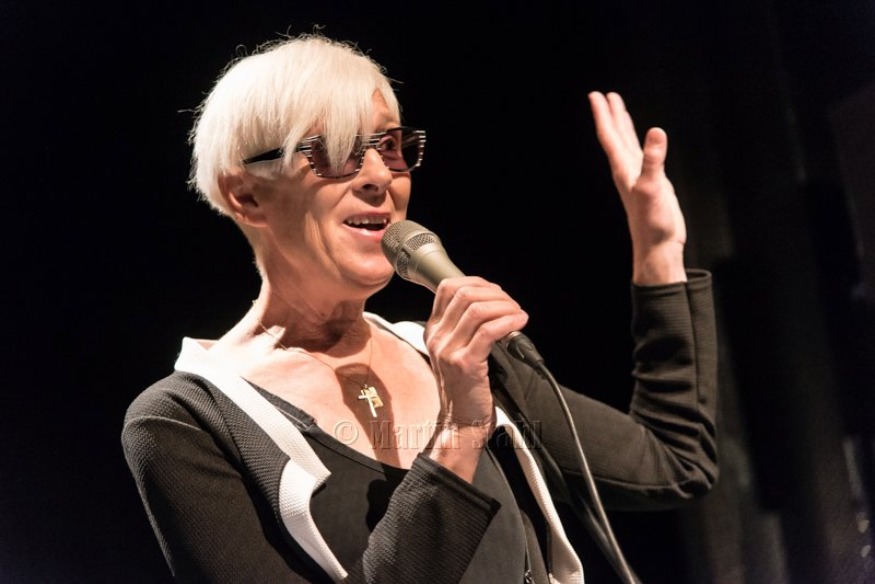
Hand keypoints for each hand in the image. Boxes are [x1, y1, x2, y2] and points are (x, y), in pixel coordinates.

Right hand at [425, 276, 528, 428]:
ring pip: (477, 309)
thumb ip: (467, 327)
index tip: (497, 293)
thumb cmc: (466, 387)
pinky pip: (488, 331)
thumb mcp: (457, 351)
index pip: (448, 288)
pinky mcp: (465, 364)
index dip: (477, 282)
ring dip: (504, 307)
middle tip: (512, 305)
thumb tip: (494, 301)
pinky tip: (519, 324)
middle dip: (495, 294)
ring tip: (518, 315)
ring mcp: (449, 350)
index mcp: (434, 330)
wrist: (462, 422)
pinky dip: (508, 322)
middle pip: (465, 294)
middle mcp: (437, 337)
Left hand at [588, 91, 687, 283]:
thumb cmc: (653, 222)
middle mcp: (627, 171)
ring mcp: (638, 177)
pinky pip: (642, 156)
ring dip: (623, 126)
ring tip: (619, 109)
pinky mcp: (651, 184)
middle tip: (604, 95)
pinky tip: (644, 140)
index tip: (596, 95)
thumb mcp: (653, 188)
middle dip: (610, 116)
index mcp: (624, 169)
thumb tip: (656, 132)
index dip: (603, 115)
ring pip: (627, 145)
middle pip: (615, 137)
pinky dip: (640, 143)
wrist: (657, 247)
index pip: (610, 136)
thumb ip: (653, 160)